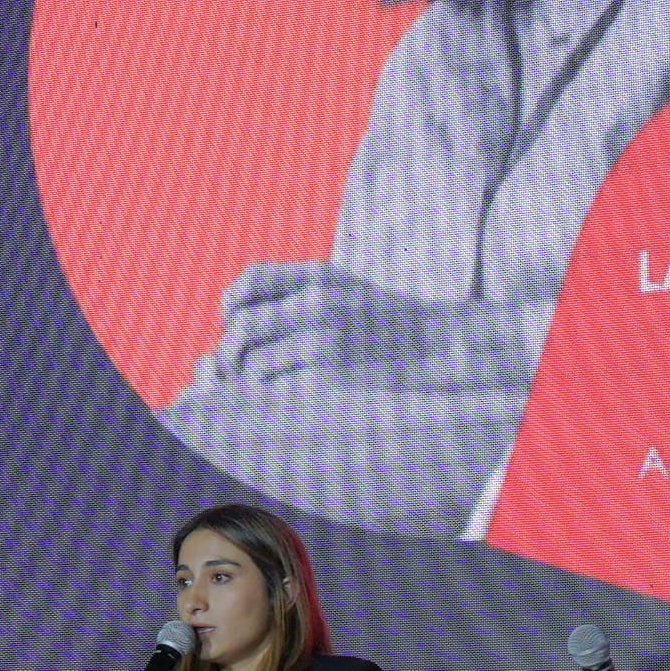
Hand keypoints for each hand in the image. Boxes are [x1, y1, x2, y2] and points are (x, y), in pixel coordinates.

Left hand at [209, 266, 509, 390]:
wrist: (438, 345)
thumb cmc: (388, 323)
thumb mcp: (346, 290)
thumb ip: (300, 295)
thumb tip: (243, 321)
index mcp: (318, 278)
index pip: (251, 282)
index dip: (233, 304)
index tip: (237, 323)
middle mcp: (316, 302)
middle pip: (243, 326)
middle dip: (231, 349)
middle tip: (240, 364)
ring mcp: (323, 337)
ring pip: (253, 361)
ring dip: (248, 377)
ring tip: (262, 383)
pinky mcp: (330, 371)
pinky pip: (276, 385)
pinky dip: (269, 392)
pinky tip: (284, 392)